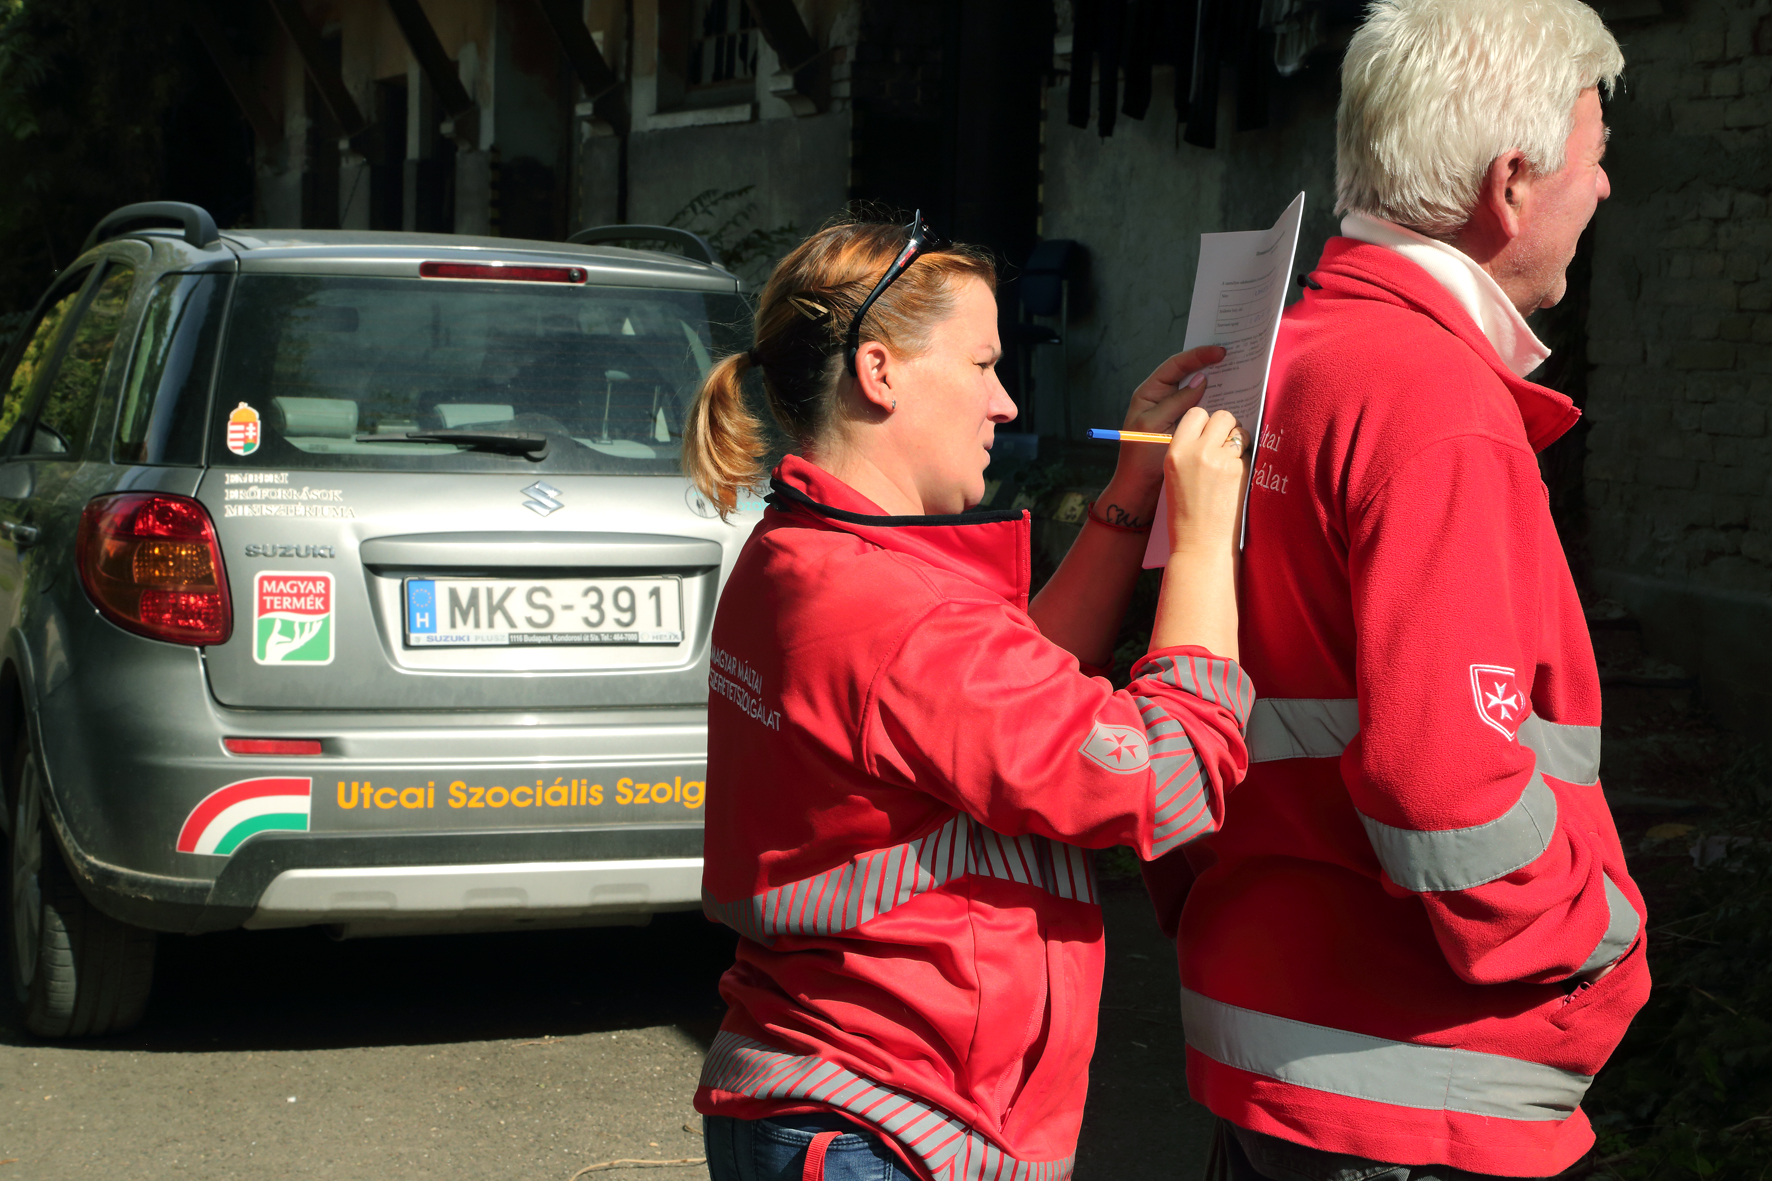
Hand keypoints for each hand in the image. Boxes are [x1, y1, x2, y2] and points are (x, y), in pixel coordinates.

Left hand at [1095, 347, 1226, 528]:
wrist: (1141, 485)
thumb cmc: (1141, 456)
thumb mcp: (1155, 426)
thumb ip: (1176, 402)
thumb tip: (1201, 380)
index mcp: (1150, 392)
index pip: (1175, 365)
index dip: (1197, 356)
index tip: (1219, 352)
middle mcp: (1162, 396)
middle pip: (1187, 372)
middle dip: (1208, 362)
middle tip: (1232, 354)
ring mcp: (1175, 409)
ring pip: (1197, 388)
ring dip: (1215, 381)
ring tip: (1236, 372)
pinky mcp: (1186, 423)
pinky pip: (1202, 406)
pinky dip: (1216, 401)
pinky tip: (1232, 399)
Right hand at [1162, 405, 1248, 558]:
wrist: (1201, 544)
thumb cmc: (1185, 514)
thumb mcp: (1174, 476)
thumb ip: (1188, 451)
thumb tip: (1210, 430)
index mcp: (1176, 451)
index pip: (1196, 414)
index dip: (1205, 421)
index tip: (1209, 432)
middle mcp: (1197, 451)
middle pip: (1221, 416)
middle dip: (1227, 427)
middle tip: (1225, 444)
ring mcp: (1220, 461)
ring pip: (1239, 431)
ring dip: (1240, 441)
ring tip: (1232, 462)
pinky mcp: (1240, 472)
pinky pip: (1248, 453)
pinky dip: (1245, 462)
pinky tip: (1236, 479)